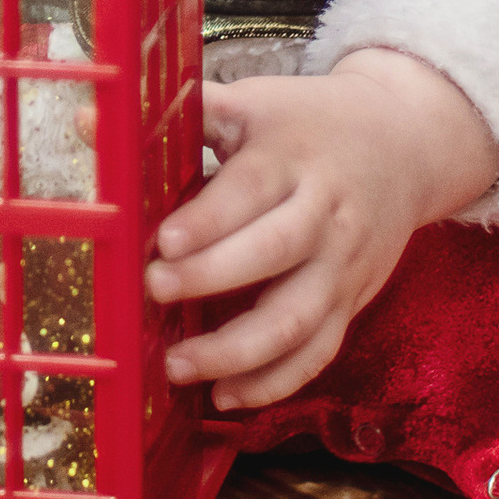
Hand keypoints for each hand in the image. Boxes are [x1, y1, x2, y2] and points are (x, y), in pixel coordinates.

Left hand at [144, 48, 498, 410]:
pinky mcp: (352, 302)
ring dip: (236, 351)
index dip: (209, 220)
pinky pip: (318, 354)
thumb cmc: (310, 122)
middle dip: (211, 277)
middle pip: (273, 253)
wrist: (407, 146)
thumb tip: (90, 121)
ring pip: (297, 319)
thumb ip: (184, 111)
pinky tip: (225, 395)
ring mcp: (342, 265)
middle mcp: (324, 213)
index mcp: (293, 157)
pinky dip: (273, 384)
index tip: (161, 241)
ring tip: (177, 365)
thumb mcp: (256, 103)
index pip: (251, 191)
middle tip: (154, 288)